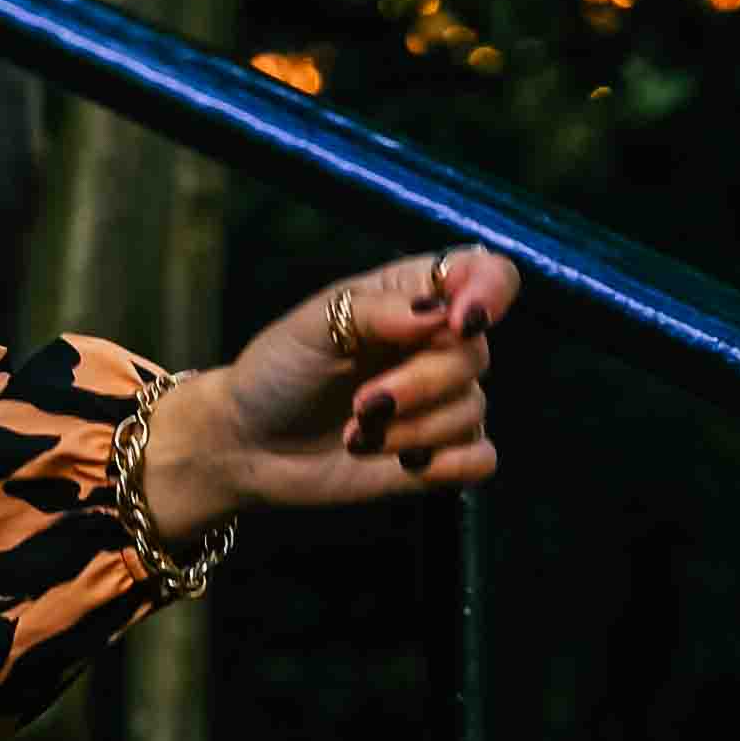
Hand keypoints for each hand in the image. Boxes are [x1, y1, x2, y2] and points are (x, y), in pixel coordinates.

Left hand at [141, 240, 522, 555]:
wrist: (249, 444)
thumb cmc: (278, 372)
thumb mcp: (313, 325)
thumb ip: (374, 311)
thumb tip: (437, 314)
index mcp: (415, 297)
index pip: (489, 275)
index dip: (490, 292)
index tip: (457, 322)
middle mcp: (438, 345)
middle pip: (475, 355)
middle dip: (419, 385)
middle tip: (363, 404)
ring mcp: (441, 402)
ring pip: (472, 411)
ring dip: (413, 430)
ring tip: (356, 435)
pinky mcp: (437, 455)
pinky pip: (479, 460)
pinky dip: (447, 464)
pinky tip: (404, 463)